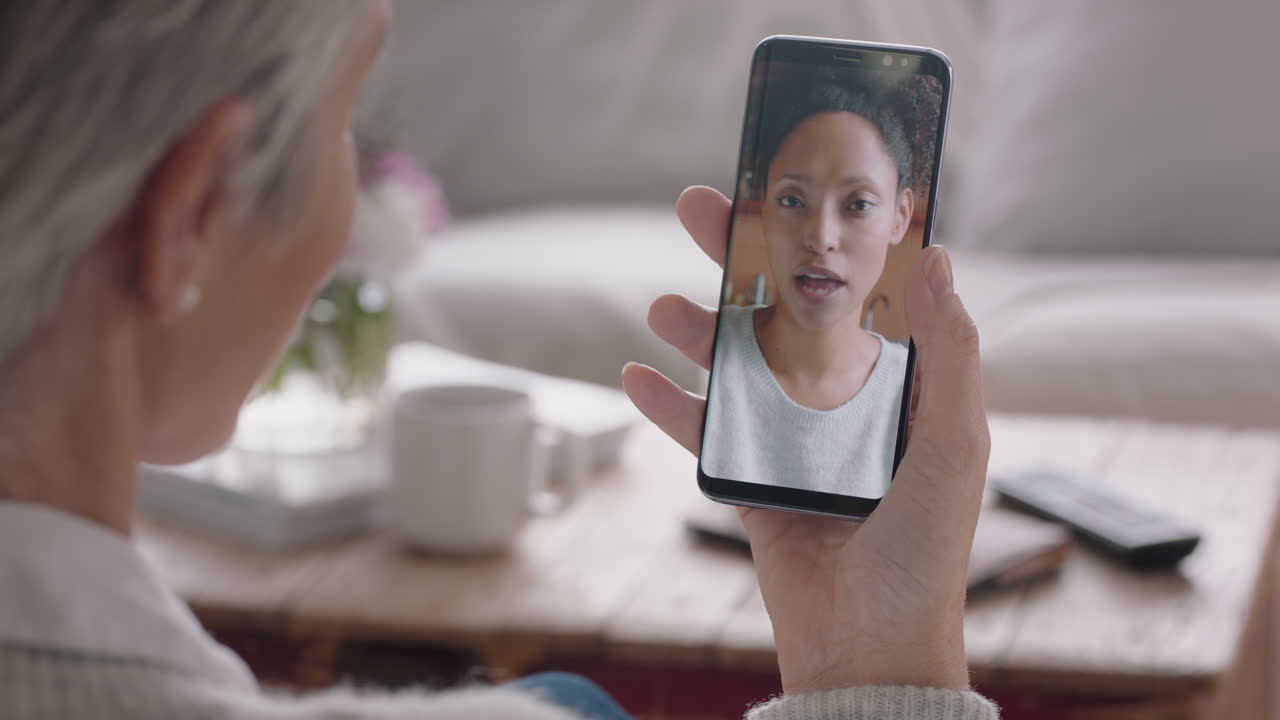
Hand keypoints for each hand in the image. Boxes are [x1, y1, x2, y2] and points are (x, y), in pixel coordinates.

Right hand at [622, 186, 989, 692]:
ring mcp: (788, 438)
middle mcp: (837, 400)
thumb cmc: (924, 549)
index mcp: (890, 383)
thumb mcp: (954, 442)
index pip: (850, 290)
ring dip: (696, 328)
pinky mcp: (748, 480)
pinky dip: (667, 406)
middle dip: (740, 258)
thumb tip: (937, 258)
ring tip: (663, 304)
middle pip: (780, 310)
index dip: (818, 238)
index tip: (786, 187)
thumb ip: (950, 353)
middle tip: (702, 206)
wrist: (870, 646)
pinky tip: (635, 376)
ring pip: (733, 363)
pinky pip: (702, 431)